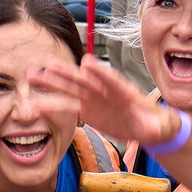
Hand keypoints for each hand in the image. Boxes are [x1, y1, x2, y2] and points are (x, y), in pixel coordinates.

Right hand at [26, 55, 180, 152]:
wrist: (146, 126)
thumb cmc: (155, 124)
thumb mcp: (158, 127)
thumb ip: (155, 126)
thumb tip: (155, 128)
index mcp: (125, 92)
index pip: (112, 80)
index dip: (101, 72)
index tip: (87, 62)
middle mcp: (106, 91)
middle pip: (86, 81)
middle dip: (68, 74)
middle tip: (50, 66)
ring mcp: (94, 99)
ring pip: (71, 89)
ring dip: (52, 84)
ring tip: (32, 77)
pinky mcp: (87, 109)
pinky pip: (68, 106)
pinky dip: (53, 105)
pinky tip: (37, 105)